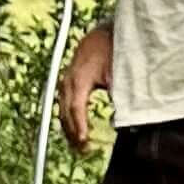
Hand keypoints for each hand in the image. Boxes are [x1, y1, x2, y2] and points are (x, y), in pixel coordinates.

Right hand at [57, 22, 109, 154]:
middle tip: (82, 150)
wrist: (104, 32)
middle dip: (72, 131)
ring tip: (77, 145)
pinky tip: (74, 129)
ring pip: (62, 108)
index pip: (77, 106)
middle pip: (66, 110)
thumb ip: (119, 95)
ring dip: (68, 127)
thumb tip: (121, 120)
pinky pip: (65, 102)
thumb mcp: (118, 73)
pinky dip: (68, 117)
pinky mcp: (68, 80)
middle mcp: (69, 79)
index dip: (80, 125)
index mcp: (80, 77)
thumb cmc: (113, 50)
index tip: (84, 140)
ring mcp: (66, 79)